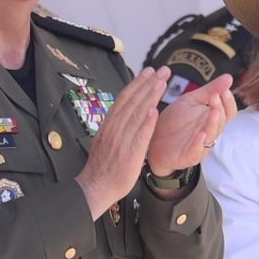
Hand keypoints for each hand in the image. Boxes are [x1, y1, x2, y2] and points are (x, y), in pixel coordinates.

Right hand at [76, 68, 164, 216]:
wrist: (95, 188)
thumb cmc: (103, 168)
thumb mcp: (106, 142)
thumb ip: (116, 128)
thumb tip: (123, 116)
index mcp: (110, 125)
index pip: (124, 99)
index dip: (137, 84)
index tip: (149, 72)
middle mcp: (115, 129)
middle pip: (132, 101)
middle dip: (148, 83)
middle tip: (162, 70)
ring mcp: (121, 140)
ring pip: (137, 113)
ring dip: (150, 96)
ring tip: (162, 82)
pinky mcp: (129, 154)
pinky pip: (139, 135)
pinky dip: (146, 122)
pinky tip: (154, 110)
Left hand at [148, 73, 235, 177]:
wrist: (152, 138)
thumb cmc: (174, 121)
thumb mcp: (191, 101)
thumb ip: (210, 90)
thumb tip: (229, 77)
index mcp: (211, 120)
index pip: (228, 112)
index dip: (228, 102)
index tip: (224, 90)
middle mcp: (209, 133)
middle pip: (222, 122)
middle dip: (220, 108)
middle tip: (214, 96)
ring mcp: (200, 146)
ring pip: (212, 136)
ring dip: (213, 124)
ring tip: (213, 111)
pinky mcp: (187, 157)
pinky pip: (197, 151)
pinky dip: (200, 144)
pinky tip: (201, 134)